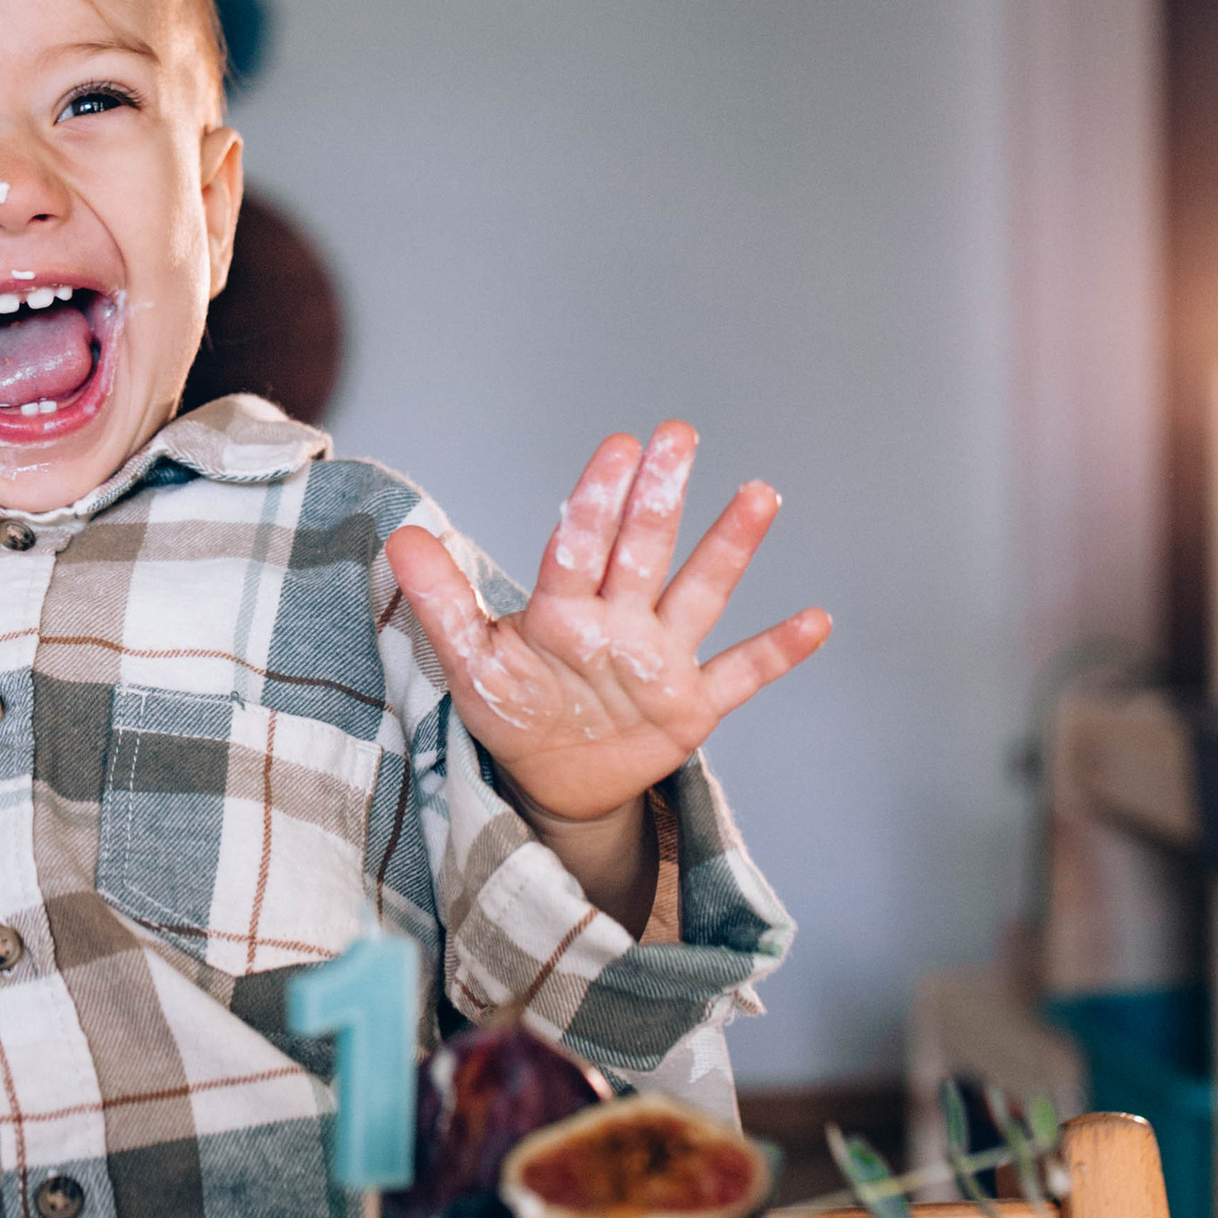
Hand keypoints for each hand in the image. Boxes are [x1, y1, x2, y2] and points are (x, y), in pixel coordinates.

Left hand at [385, 425, 829, 827]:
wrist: (555, 781)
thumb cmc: (515, 709)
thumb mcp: (468, 664)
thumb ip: (441, 603)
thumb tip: (400, 536)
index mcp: (564, 609)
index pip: (579, 545)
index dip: (595, 501)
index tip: (618, 448)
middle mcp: (619, 621)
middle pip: (642, 550)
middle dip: (659, 496)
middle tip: (677, 436)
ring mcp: (660, 660)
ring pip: (698, 594)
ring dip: (729, 548)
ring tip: (759, 494)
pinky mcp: (691, 706)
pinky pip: (742, 675)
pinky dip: (778, 652)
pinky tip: (817, 620)